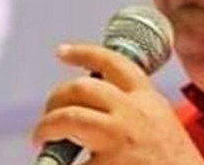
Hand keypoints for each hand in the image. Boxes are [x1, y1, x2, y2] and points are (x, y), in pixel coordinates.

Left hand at [32, 43, 203, 164]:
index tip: (63, 51)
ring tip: (42, 139)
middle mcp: (132, 113)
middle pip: (81, 87)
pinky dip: (54, 164)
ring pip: (67, 116)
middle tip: (50, 116)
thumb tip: (96, 110)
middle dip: (56, 98)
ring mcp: (117, 140)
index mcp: (148, 100)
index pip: (115, 62)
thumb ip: (136, 110)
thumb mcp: (161, 124)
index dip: (85, 52)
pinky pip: (67, 163)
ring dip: (46, 126)